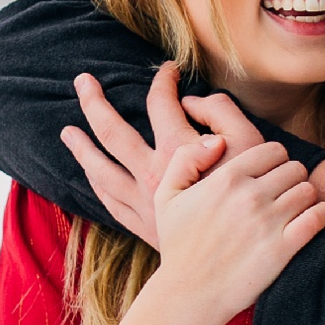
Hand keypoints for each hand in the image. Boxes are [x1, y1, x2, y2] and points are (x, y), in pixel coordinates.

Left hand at [60, 62, 267, 245]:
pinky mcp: (144, 226)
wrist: (244, 253)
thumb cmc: (256, 195)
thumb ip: (221, 112)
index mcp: (177, 150)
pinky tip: (91, 177)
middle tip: (82, 82)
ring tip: (68, 132)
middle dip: (94, 104)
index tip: (168, 71)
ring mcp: (143, 202)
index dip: (164, 80)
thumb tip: (190, 102)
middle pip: (113, 133)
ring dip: (82, 149)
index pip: (161, 103)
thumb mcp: (252, 143)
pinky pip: (110, 203)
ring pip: (101, 171)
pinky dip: (97, 186)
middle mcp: (152, 174)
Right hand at [155, 134, 324, 324]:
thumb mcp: (167, 195)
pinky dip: (319, 216)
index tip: (270, 177)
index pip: (273, 150)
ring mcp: (268, 222)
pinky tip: (307, 224)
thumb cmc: (178, 246)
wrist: (186, 296)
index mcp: (226, 178)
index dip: (275, 161)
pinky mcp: (283, 249)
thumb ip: (186, 157)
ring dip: (305, 198)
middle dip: (291, 179)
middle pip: (295, 168)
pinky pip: (318, 217)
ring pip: (309, 190)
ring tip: (294, 211)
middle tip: (283, 196)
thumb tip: (219, 141)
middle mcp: (249, 195)